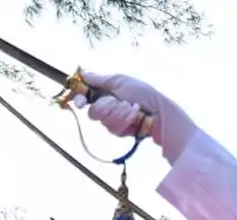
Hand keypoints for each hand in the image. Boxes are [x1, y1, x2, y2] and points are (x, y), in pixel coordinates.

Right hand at [77, 72, 196, 163]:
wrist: (158, 111)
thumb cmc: (142, 93)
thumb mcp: (121, 81)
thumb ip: (100, 79)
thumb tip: (83, 72)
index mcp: (105, 91)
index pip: (84, 97)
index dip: (79, 99)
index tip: (80, 103)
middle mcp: (106, 106)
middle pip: (92, 112)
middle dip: (106, 107)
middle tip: (118, 102)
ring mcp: (111, 120)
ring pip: (103, 121)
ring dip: (119, 113)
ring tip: (132, 108)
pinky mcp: (118, 131)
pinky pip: (113, 128)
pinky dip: (125, 120)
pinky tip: (135, 116)